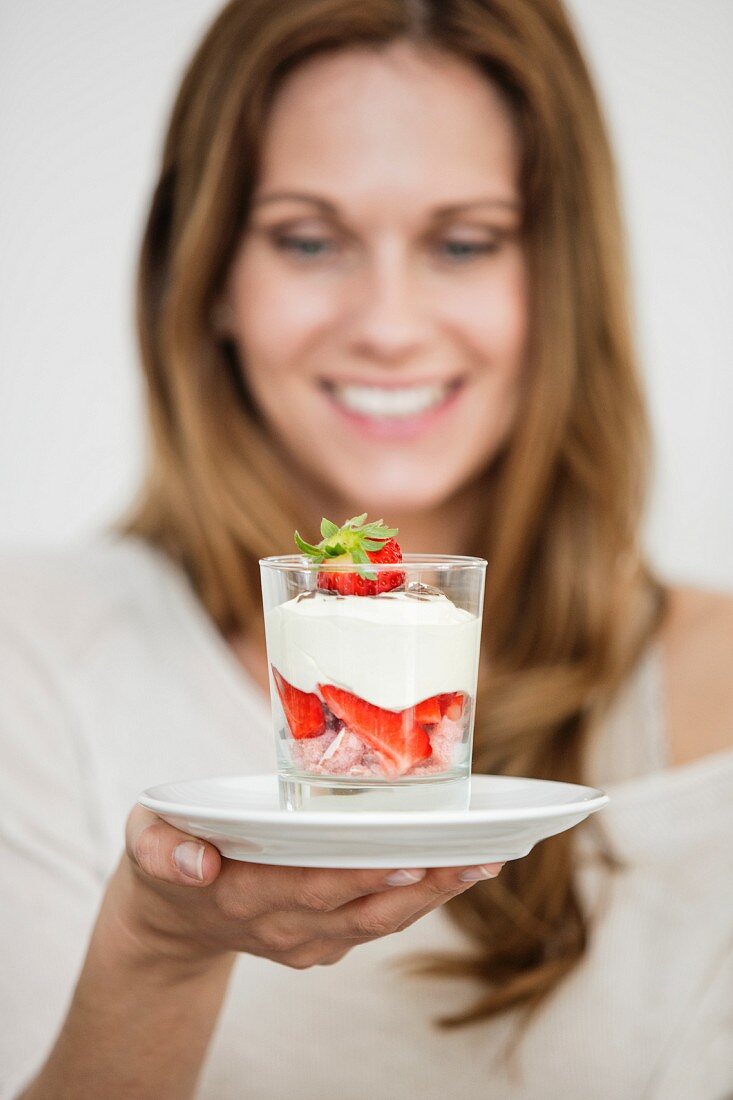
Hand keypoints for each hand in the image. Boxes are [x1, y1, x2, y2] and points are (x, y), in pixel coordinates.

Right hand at [110, 805, 504, 971]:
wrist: (173, 916)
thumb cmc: (168, 855)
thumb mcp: (144, 838)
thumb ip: (157, 846)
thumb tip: (194, 860)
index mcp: (242, 894)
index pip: (312, 886)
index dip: (363, 875)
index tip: (410, 853)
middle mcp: (281, 925)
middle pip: (362, 909)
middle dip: (421, 884)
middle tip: (476, 855)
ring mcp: (306, 941)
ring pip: (378, 921)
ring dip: (432, 895)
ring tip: (483, 861)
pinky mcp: (322, 943)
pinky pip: (376, 922)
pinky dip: (417, 898)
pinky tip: (453, 870)